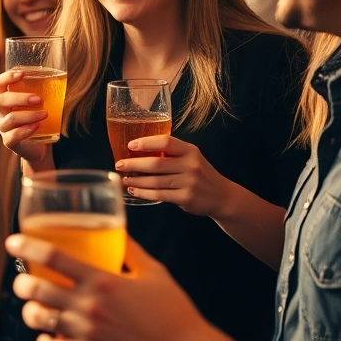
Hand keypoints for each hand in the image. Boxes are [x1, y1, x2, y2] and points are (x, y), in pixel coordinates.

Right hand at [0, 69, 53, 167]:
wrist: (40, 147)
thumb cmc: (40, 120)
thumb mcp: (42, 104)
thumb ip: (47, 92)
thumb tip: (64, 77)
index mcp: (7, 98)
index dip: (7, 77)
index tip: (22, 74)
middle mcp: (2, 112)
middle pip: (1, 100)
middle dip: (19, 98)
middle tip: (38, 99)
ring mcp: (4, 128)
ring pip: (9, 119)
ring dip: (28, 115)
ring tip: (44, 114)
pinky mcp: (9, 141)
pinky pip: (12, 136)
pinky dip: (25, 131)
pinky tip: (36, 127)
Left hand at [7, 234, 235, 340]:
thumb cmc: (173, 313)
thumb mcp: (154, 272)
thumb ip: (131, 249)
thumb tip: (117, 230)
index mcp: (103, 281)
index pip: (54, 257)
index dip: (27, 246)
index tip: (12, 242)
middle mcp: (89, 306)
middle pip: (37, 289)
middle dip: (22, 283)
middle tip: (23, 280)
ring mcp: (86, 333)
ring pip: (38, 319)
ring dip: (29, 311)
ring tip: (33, 307)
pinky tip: (49, 335)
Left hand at [116, 135, 235, 215]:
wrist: (221, 196)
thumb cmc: (201, 173)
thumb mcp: (191, 157)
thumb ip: (172, 153)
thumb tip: (140, 152)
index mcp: (190, 150)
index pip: (165, 142)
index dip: (146, 142)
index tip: (130, 145)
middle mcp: (190, 165)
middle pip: (156, 163)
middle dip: (134, 164)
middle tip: (119, 164)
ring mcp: (188, 183)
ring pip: (155, 181)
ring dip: (136, 181)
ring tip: (124, 179)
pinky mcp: (185, 198)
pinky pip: (159, 195)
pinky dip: (143, 193)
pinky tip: (134, 190)